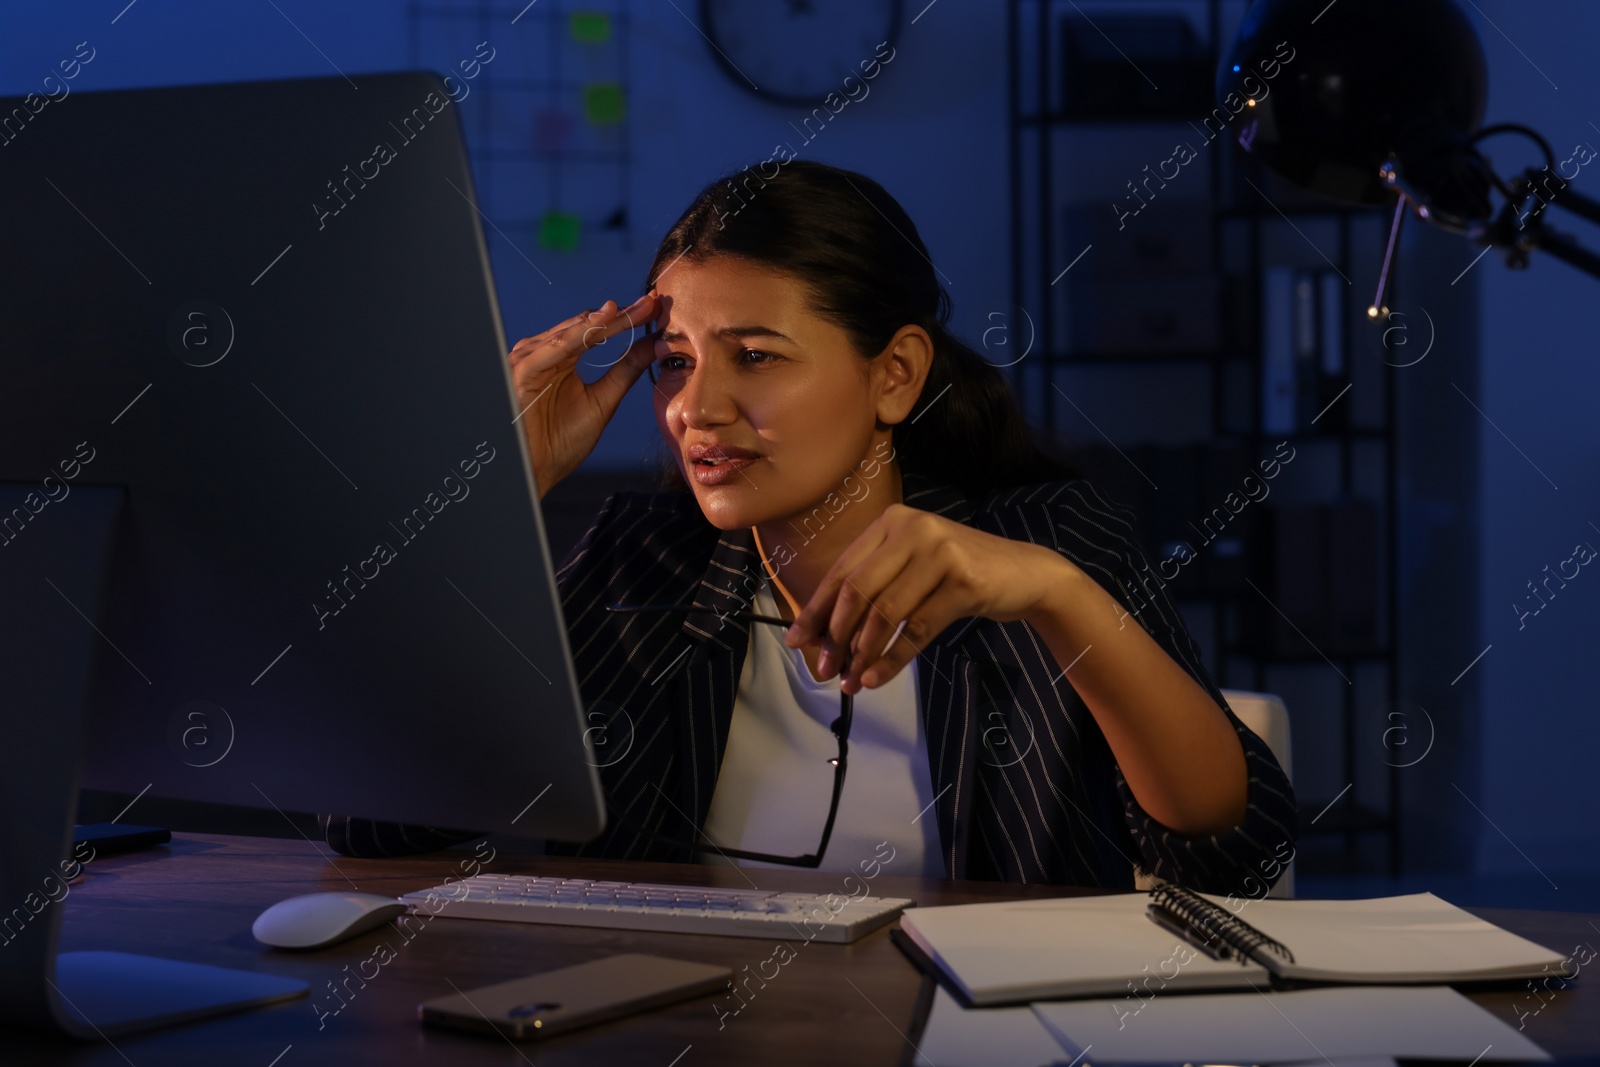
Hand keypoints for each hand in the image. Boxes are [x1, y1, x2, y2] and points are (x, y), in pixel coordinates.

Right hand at [508, 292, 659, 498]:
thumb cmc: (560, 442)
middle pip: (588, 324)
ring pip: (574, 330)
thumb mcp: (603, 401)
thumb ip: (625, 371)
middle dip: (622, 313)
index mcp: (562, 357)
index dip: (628, 318)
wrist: (535, 471)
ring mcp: (532, 357)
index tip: (656, 306)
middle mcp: (544, 352)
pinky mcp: (524, 368)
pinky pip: (556, 346)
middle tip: (653, 301)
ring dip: (605, 318)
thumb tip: (653, 344)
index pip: (598, 329)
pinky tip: (603, 321)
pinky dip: (580, 332)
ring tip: (632, 308)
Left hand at [782, 504, 1069, 693]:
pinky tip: (876, 678)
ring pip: (885, 612)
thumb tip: (822, 636)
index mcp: (891, 522)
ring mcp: (940, 552)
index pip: (841, 571)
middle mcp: (912, 529)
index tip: (797, 642)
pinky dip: (892, 658)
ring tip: (850, 681)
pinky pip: (917, 629)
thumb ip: (873, 590)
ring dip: (862, 653)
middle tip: (824, 670)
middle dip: (834, 636)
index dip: (815, 610)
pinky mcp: (964, 582)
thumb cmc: (960, 576)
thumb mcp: (912, 570)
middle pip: (857, 591)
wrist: (1026, 575)